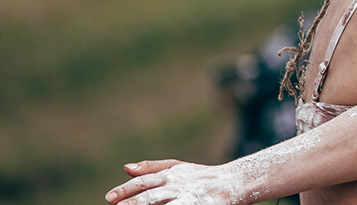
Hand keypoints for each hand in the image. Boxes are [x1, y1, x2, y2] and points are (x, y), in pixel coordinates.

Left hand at [105, 160, 246, 204]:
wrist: (235, 181)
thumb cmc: (203, 176)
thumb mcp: (178, 168)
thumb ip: (152, 167)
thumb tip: (126, 167)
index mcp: (171, 176)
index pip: (144, 182)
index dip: (126, 190)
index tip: (110, 198)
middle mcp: (178, 186)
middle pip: (150, 196)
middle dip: (132, 203)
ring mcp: (189, 197)